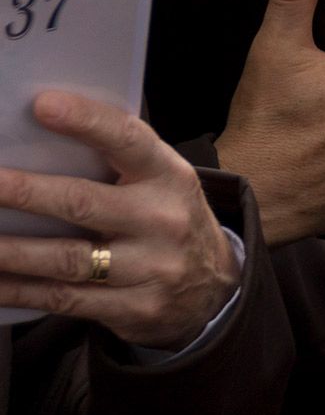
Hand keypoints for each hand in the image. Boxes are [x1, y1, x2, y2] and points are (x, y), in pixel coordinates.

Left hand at [0, 92, 239, 349]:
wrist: (214, 289)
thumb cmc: (166, 218)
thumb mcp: (161, 181)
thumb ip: (116, 157)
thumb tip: (37, 129)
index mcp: (168, 177)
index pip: (128, 141)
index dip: (87, 122)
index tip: (42, 106)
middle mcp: (163, 221)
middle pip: (82, 204)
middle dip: (25, 193)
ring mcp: (151, 269)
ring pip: (66, 259)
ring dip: (9, 250)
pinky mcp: (135, 309)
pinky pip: (64, 299)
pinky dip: (19, 290)